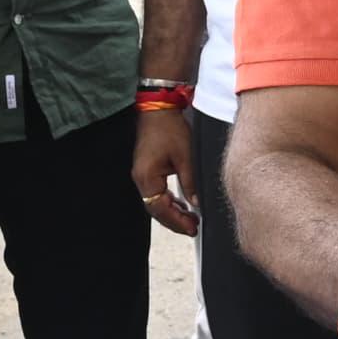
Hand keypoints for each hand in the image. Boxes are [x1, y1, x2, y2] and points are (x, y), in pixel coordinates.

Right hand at [132, 106, 197, 237]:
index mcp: (147, 177)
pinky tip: (181, 205)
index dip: (176, 221)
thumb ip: (190, 182)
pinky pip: (156, 192)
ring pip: (155, 202)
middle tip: (193, 228)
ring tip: (190, 220)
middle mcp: (140, 179)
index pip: (160, 208)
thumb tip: (196, 204)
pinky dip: (168, 201)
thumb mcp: (186, 156)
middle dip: (174, 220)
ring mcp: (142, 175)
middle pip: (155, 209)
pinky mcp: (147, 170)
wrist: (158, 109)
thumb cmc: (170, 129)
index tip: (192, 228)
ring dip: (172, 212)